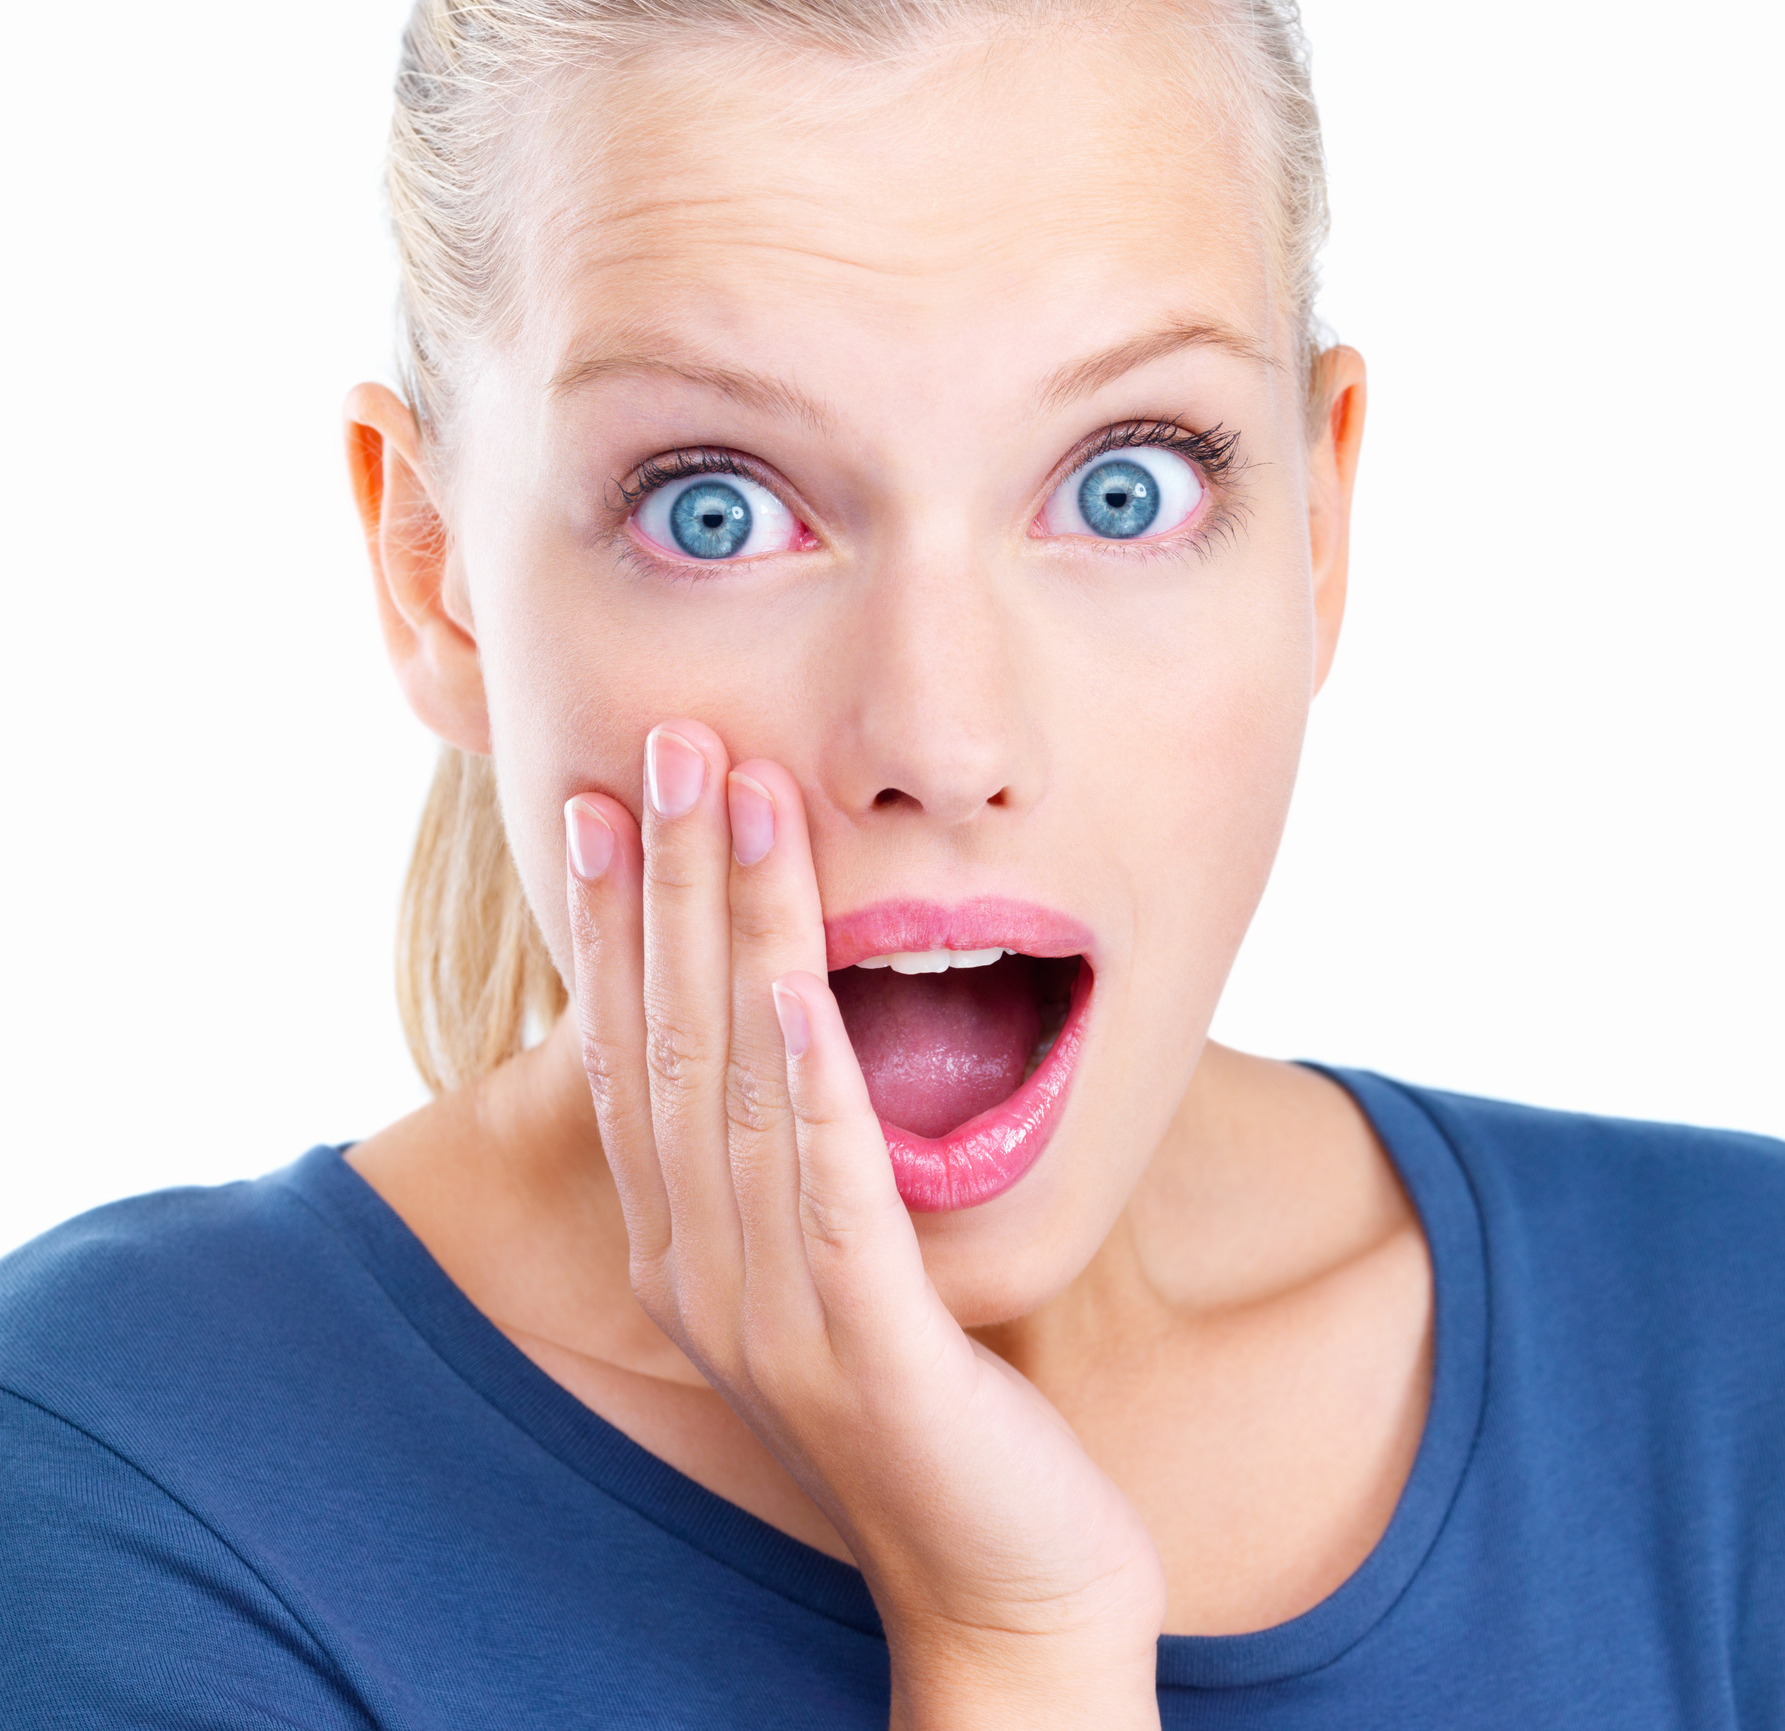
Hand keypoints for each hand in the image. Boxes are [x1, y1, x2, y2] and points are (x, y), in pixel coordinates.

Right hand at [564, 720, 1165, 1729]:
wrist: (999, 1577)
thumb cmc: (922, 1402)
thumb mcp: (826, 1263)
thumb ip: (784, 1160)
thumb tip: (778, 1024)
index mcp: (684, 1247)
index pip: (628, 1053)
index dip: (610, 922)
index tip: (605, 802)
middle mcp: (701, 1272)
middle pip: (668, 1041)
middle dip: (664, 883)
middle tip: (668, 746)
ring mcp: (771, 1313)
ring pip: (739, 1083)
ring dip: (734, 930)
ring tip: (738, 798)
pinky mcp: (866, 1345)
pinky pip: (825, 1186)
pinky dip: (807, 1075)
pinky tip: (796, 982)